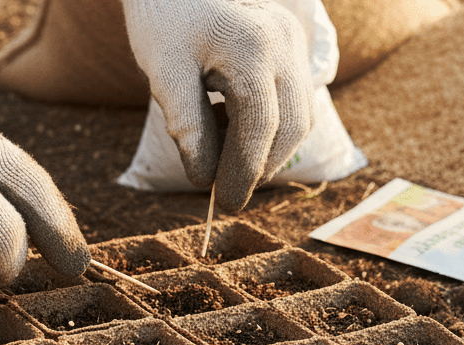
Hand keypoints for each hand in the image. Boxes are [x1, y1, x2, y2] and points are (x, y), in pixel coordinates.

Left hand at [120, 0, 313, 210]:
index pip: (259, 126)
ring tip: (224, 156)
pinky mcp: (292, 47)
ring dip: (267, 150)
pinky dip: (269, 127)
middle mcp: (285, 43)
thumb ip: (186, 126)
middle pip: (292, 127)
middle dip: (261, 167)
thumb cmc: (163, 21)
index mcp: (253, 47)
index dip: (242, 172)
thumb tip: (205, 181)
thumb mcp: (163, 73)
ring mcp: (294, 43)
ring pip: (300, 117)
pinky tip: (231, 126)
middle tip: (227, 192)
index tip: (222, 204)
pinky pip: (294, 101)